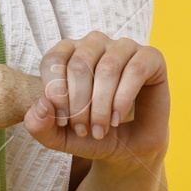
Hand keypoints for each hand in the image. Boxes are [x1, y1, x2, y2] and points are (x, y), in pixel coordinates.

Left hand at [23, 32, 168, 166]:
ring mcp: (123, 47)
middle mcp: (94, 43)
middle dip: (79, 104)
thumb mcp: (61, 136)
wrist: (130, 147)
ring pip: (107, 67)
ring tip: (101, 130)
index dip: (55, 93)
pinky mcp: (151, 56)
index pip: (53, 60)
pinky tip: (117, 119)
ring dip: (101, 105)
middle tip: (84, 131)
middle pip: (80, 64)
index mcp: (68, 52)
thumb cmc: (92, 133)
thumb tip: (39, 106)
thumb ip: (40, 126)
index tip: (63, 123)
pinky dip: (123, 99)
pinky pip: (135, 69)